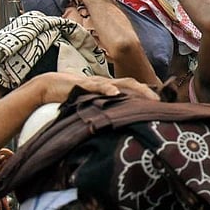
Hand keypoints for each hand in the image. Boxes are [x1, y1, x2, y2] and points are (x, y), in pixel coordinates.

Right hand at [29, 72, 158, 106]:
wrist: (48, 86)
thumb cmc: (71, 97)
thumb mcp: (91, 105)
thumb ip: (103, 111)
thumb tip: (116, 127)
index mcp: (109, 88)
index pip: (132, 89)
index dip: (146, 94)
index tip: (161, 104)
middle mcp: (106, 84)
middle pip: (132, 84)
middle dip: (147, 92)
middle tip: (160, 103)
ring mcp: (96, 83)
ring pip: (121, 83)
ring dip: (137, 90)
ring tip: (150, 98)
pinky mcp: (83, 85)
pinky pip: (98, 86)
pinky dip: (108, 89)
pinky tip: (116, 95)